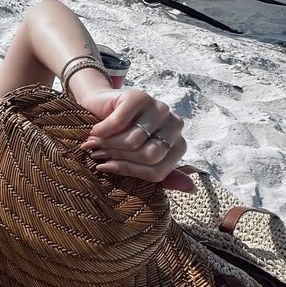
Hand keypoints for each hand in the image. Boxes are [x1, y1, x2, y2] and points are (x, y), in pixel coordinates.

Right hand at [76, 87, 194, 192]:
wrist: (99, 108)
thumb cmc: (119, 138)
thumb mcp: (138, 162)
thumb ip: (162, 176)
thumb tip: (192, 190)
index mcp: (178, 145)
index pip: (158, 171)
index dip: (129, 172)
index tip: (107, 167)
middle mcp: (174, 125)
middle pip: (149, 156)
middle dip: (118, 158)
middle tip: (98, 154)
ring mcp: (159, 108)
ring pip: (133, 141)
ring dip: (107, 144)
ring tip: (95, 142)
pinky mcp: (139, 96)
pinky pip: (120, 123)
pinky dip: (103, 130)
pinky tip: (96, 130)